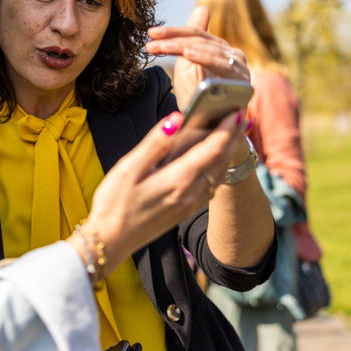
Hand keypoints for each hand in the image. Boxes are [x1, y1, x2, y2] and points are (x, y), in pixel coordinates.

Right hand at [77, 108, 247, 276]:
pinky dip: (218, 167)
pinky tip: (213, 159)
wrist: (111, 241)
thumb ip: (155, 143)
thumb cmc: (114, 203)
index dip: (226, 128)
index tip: (235, 109)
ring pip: (219, 173)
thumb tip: (177, 119)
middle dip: (232, 136)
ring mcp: (190, 204)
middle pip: (222, 160)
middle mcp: (191, 193)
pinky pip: (212, 184)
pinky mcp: (185, 210)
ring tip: (230, 132)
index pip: (213, 148)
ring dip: (228, 151)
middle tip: (239, 114)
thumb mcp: (128, 168)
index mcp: (178, 179)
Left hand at [145, 5, 249, 109]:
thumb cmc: (202, 97)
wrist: (216, 127)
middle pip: (199, 39)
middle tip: (149, 43)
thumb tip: (202, 7)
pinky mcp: (241, 79)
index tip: (150, 33)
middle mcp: (231, 53)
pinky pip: (221, 65)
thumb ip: (191, 41)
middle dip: (171, 40)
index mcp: (218, 48)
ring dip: (181, 46)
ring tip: (162, 46)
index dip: (172, 32)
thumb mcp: (191, 67)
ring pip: (207, 49)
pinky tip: (187, 54)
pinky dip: (204, 58)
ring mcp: (238, 65)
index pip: (194, 33)